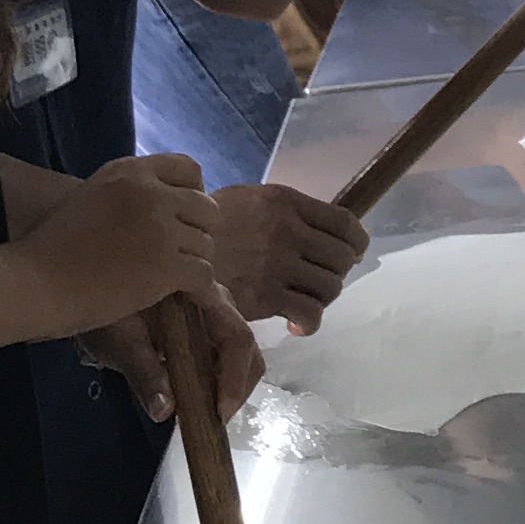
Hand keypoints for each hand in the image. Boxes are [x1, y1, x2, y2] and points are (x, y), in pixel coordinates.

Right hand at [8, 150, 214, 338]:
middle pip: (206, 208)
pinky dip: (194, 289)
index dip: (192, 194)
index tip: (179, 218)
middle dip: (196, 233)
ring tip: (167, 280)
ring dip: (191, 264)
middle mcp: (150, 192)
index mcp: (129, 171)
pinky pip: (204, 274)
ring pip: (206, 244)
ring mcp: (161, 227)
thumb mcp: (89, 198)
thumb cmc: (49, 248)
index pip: (189, 167)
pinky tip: (175, 297)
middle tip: (176, 256)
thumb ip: (125, 194)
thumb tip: (160, 205)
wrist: (31, 283)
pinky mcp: (166, 265)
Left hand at [80, 281, 264, 425]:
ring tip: (202, 413)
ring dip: (228, 385)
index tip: (219, 413)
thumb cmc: (105, 312)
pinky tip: (195, 398)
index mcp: (200, 295)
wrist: (90, 291)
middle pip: (244, 346)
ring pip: (238, 352)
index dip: (235, 377)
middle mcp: (215, 302)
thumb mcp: (119, 340)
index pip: (236, 337)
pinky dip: (216, 380)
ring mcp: (211, 314)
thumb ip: (143, 372)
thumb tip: (164, 411)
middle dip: (236, 386)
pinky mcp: (203, 328)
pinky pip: (222, 355)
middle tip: (213, 420)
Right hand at [204, 182, 366, 334]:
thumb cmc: (206, 226)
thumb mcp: (245, 200)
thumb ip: (282, 211)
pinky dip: (309, 322)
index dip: (356, 243)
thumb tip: (320, 227)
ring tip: (303, 300)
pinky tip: (294, 324)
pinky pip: (310, 313)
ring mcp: (277, 264)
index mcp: (284, 202)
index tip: (352, 253)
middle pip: (342, 258)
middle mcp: (286, 230)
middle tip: (317, 281)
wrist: (168, 249)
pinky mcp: (265, 296)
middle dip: (336, 273)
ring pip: (330, 286)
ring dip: (322, 298)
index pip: (344, 222)